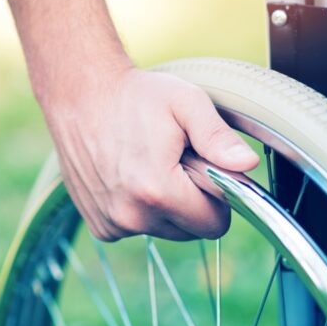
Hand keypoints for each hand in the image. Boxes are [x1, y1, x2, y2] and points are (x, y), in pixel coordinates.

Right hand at [38, 66, 259, 240]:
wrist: (79, 95)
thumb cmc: (137, 96)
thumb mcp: (186, 103)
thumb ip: (218, 138)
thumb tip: (247, 165)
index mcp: (159, 191)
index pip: (215, 224)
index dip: (218, 196)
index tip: (203, 167)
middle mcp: (133, 216)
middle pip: (191, 231)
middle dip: (193, 202)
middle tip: (176, 162)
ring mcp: (113, 224)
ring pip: (166, 230)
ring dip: (168, 206)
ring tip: (151, 165)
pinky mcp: (100, 226)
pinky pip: (139, 228)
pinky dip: (142, 209)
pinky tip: (130, 175)